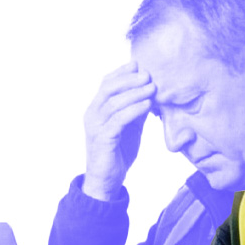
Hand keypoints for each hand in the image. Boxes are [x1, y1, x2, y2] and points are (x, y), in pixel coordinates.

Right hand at [82, 61, 155, 200]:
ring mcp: (95, 126)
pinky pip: (118, 120)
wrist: (106, 180)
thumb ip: (136, 110)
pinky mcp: (103, 139)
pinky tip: (147, 105)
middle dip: (129, 79)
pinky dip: (133, 110)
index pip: (106, 83)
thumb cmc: (118, 152)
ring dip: (135, 92)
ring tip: (152, 87)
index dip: (121, 72)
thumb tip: (150, 93)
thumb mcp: (130, 127)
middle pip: (108, 88)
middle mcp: (92, 114)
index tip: (139, 64)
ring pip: (113, 102)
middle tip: (148, 74)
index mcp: (97, 109)